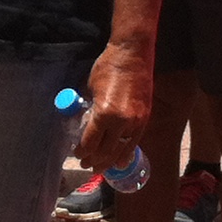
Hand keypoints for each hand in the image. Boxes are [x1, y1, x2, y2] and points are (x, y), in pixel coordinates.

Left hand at [72, 38, 151, 176]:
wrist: (133, 54)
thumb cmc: (108, 67)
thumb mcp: (91, 88)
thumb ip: (88, 109)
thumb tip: (82, 123)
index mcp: (104, 113)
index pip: (90, 142)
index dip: (82, 151)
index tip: (76, 153)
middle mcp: (121, 121)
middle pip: (105, 151)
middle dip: (94, 160)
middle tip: (86, 164)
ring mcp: (136, 121)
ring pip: (121, 151)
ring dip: (109, 161)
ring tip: (100, 167)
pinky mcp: (144, 118)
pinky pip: (134, 142)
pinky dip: (125, 153)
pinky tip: (119, 161)